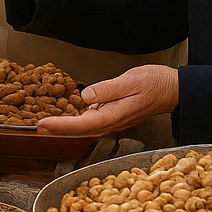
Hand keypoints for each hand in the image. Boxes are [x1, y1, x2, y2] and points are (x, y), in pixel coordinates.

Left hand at [38, 65, 179, 136]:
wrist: (173, 89)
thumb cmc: (156, 83)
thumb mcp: (132, 80)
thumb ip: (109, 89)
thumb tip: (87, 96)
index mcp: (116, 114)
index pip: (84, 123)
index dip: (62, 126)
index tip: (44, 125)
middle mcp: (114, 121)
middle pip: (82, 130)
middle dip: (58, 130)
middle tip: (37, 128)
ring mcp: (114, 120)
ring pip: (86, 128)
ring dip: (65, 128)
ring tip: (46, 125)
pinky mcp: (114, 115)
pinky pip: (92, 122)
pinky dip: (76, 122)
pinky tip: (66, 118)